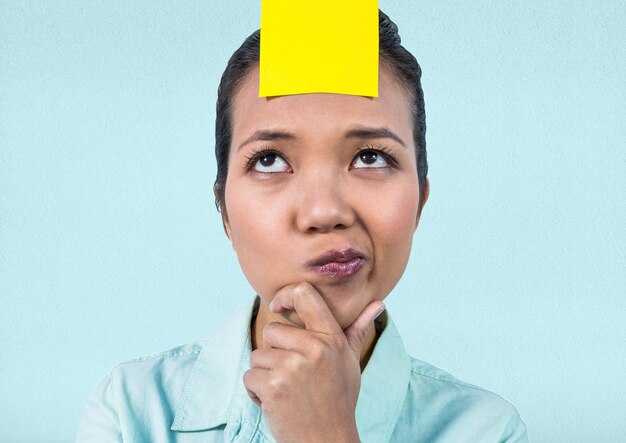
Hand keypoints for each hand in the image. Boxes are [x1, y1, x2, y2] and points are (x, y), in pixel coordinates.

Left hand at [243, 282, 384, 442]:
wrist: (327, 441)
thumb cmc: (338, 400)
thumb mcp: (350, 362)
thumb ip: (357, 330)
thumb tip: (378, 303)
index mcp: (332, 338)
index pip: (305, 294)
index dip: (285, 295)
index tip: (278, 306)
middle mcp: (314, 348)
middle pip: (272, 329)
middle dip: (273, 352)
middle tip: (292, 374)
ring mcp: (293, 366)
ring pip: (258, 354)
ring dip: (264, 374)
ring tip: (287, 391)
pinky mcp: (274, 385)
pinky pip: (249, 375)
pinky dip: (256, 392)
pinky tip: (276, 403)